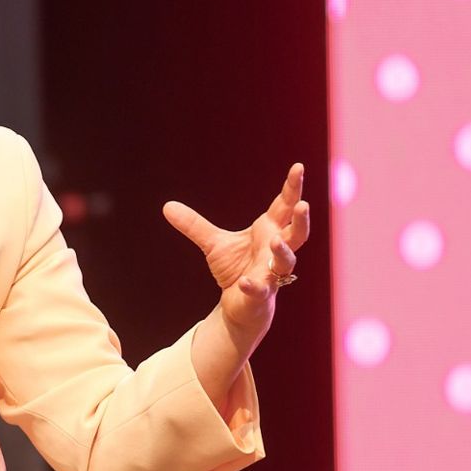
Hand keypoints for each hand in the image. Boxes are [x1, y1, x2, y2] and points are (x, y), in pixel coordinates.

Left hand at [162, 163, 310, 339]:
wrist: (239, 304)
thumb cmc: (236, 269)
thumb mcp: (214, 244)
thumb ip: (194, 225)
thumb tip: (167, 206)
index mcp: (268, 231)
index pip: (284, 207)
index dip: (292, 188)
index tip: (298, 167)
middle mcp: (275, 250)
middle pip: (297, 233)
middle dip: (301, 219)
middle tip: (303, 204)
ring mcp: (272, 273)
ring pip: (286, 261)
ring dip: (282, 251)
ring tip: (274, 241)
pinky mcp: (262, 294)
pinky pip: (260, 288)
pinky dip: (253, 285)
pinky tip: (244, 281)